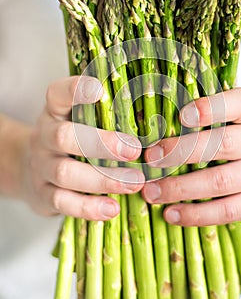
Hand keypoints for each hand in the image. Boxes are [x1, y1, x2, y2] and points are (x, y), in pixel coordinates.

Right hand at [26, 76, 143, 219]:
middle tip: (134, 151)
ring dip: (103, 179)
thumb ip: (104, 112)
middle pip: (64, 137)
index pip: (58, 94)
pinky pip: (63, 203)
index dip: (76, 90)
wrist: (29, 168)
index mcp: (55, 112)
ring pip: (65, 172)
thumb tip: (152, 106)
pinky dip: (88, 208)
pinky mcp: (43, 194)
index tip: (100, 89)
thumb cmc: (71, 139)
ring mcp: (41, 166)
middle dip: (100, 144)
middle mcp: (45, 136)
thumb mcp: (78, 119)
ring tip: (135, 183)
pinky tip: (113, 209)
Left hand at [143, 88, 240, 225]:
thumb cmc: (236, 138)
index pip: (239, 102)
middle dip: (182, 151)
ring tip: (152, 192)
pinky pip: (225, 212)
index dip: (211, 108)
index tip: (180, 116)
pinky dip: (195, 215)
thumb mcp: (228, 117)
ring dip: (181, 188)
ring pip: (221, 181)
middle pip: (224, 144)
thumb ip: (199, 114)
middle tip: (150, 158)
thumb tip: (152, 118)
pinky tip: (171, 214)